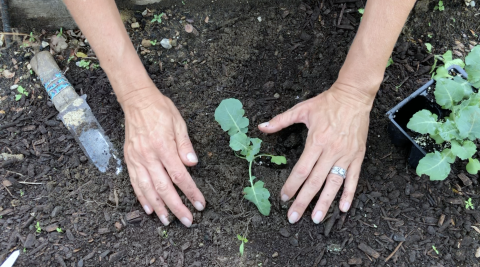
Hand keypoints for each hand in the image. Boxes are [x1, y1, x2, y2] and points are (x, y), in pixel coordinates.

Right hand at [121, 87, 204, 226]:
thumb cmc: (160, 110)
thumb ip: (185, 145)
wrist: (136, 101)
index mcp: (163, 146)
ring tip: (167, 221)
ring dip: (158, 208)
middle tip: (187, 221)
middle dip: (176, 207)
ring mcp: (136, 159)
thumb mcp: (178, 122)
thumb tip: (193, 164)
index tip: (200, 204)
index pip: (180, 176)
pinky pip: (135, 183)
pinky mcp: (129, 160)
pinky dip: (142, 198)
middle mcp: (148, 156)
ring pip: (147, 189)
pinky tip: (148, 209)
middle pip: (164, 188)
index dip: (191, 192)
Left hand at [258, 82, 372, 223]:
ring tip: (316, 218)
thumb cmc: (327, 102)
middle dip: (303, 201)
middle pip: (315, 181)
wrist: (354, 96)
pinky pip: (354, 178)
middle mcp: (331, 151)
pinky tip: (343, 208)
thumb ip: (281, 120)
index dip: (292, 185)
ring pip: (334, 184)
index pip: (302, 169)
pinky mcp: (358, 156)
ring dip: (325, 203)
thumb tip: (262, 127)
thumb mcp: (302, 109)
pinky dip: (349, 194)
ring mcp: (346, 155)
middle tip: (294, 217)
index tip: (284, 197)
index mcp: (316, 141)